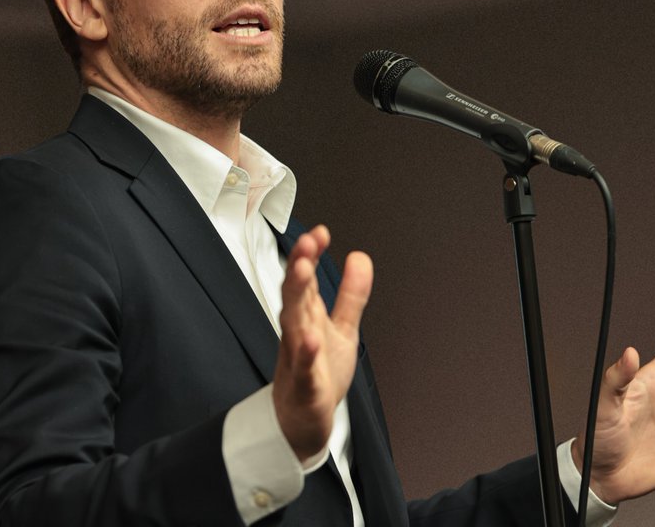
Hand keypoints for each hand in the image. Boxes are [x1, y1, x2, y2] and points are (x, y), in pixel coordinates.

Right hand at [273, 225, 372, 460]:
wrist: (304, 421)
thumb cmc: (319, 373)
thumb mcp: (342, 329)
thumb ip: (351, 295)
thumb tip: (360, 257)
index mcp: (308, 316)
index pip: (307, 279)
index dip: (311, 254)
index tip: (320, 233)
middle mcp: (299, 331)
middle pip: (296, 294)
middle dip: (300, 267)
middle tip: (306, 243)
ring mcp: (298, 357)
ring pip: (293, 323)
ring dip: (296, 297)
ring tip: (303, 272)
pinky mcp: (304, 384)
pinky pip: (303, 367)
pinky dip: (305, 353)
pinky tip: (311, 338)